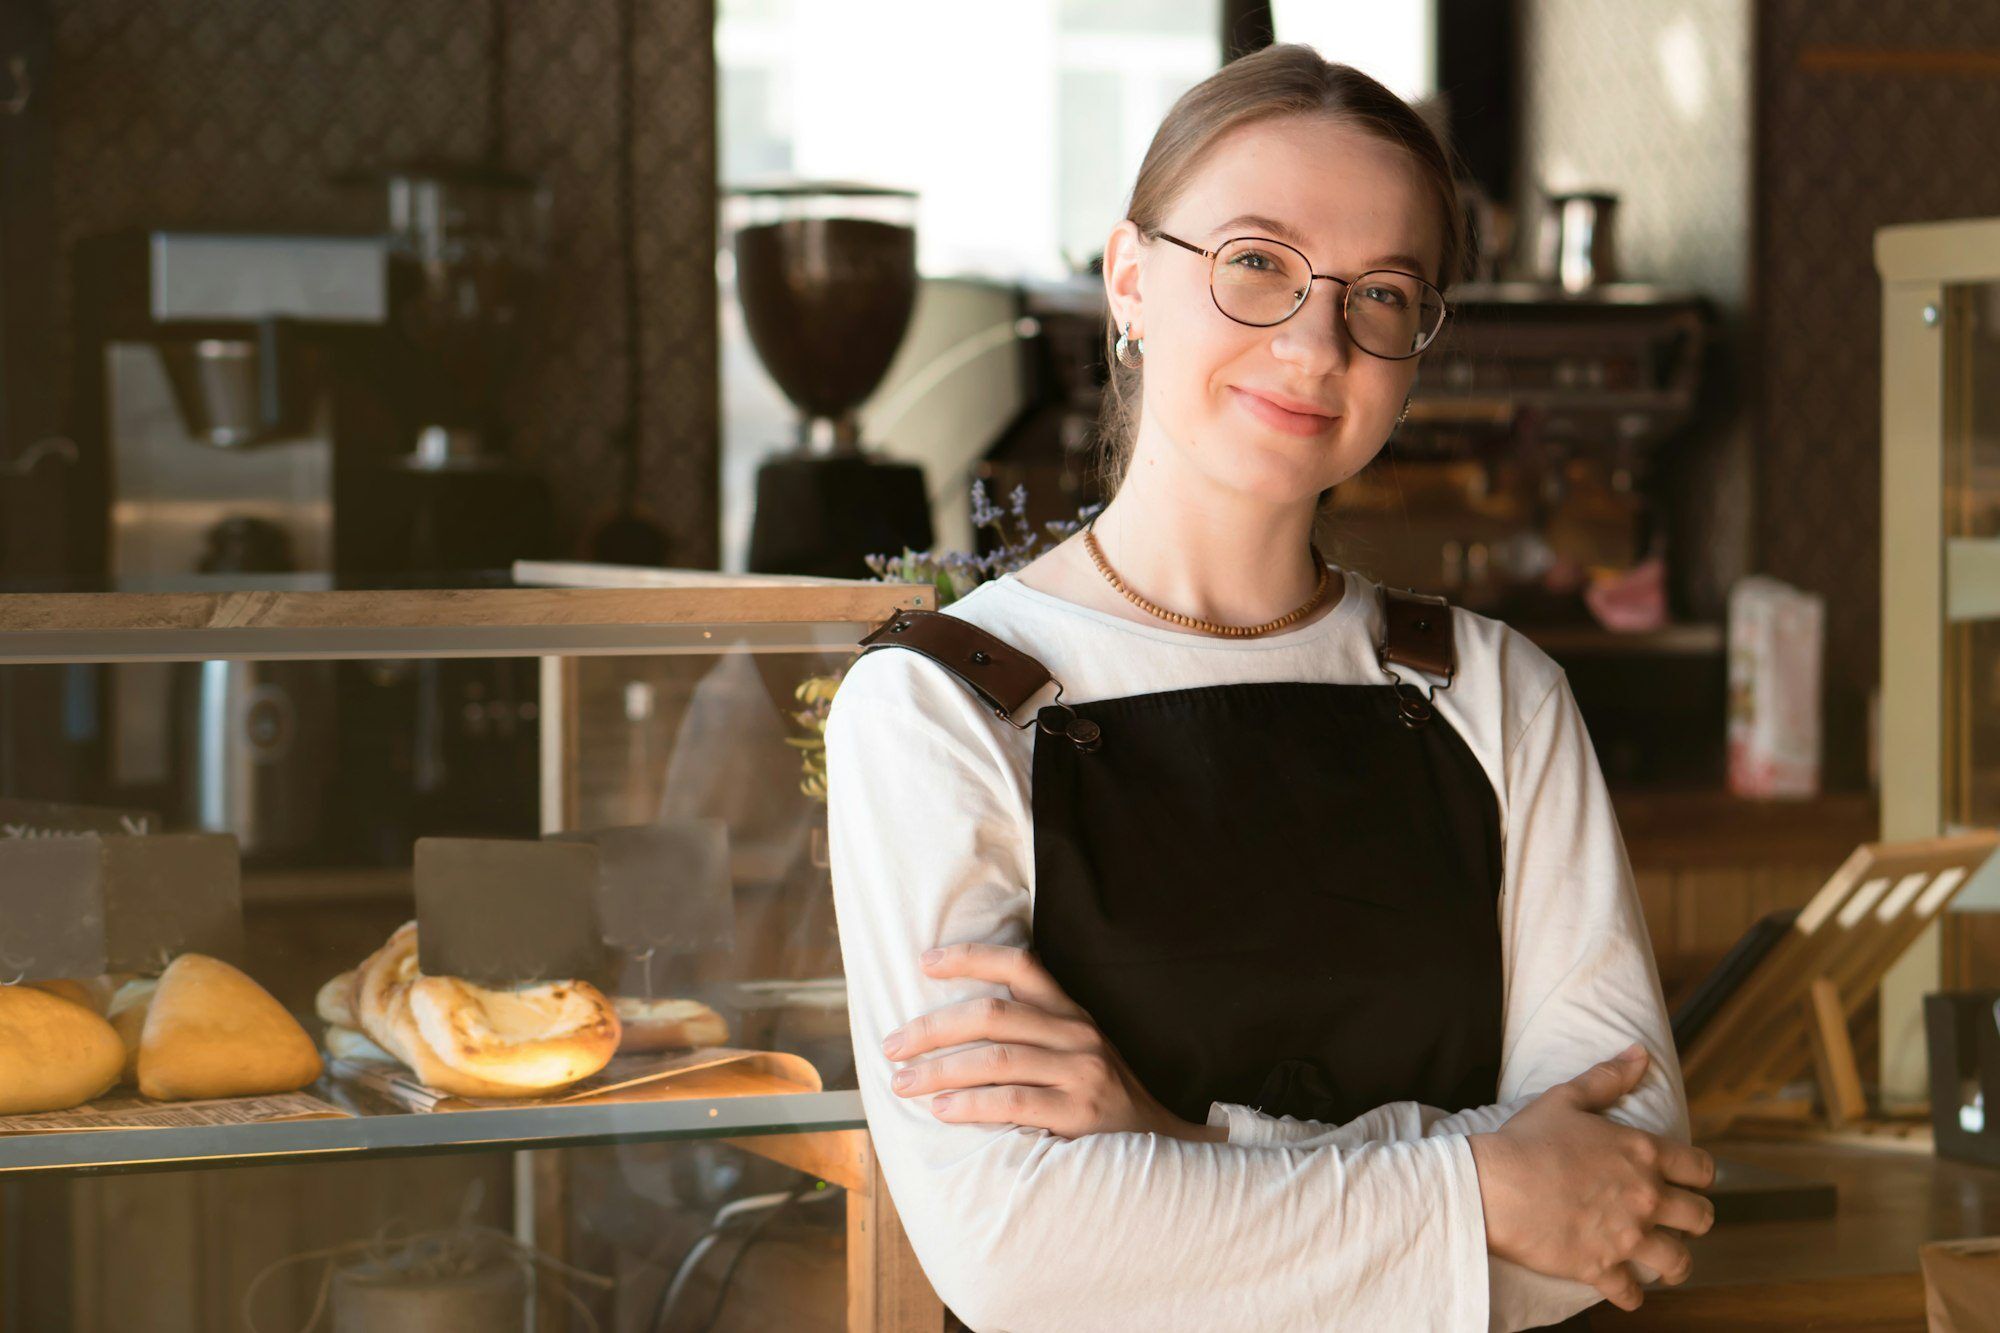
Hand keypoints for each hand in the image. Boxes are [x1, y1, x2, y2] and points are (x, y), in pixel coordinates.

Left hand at [880, 942, 1214, 1140]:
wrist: (1162, 1149)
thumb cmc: (1100, 1101)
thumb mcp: (1076, 1053)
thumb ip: (1031, 1034)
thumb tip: (953, 1027)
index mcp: (1071, 1013)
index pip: (1021, 965)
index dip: (971, 957)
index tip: (925, 962)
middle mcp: (1077, 1034)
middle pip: (992, 1014)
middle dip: (932, 1028)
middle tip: (892, 1046)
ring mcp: (1082, 1073)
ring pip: (995, 1059)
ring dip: (939, 1070)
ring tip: (903, 1082)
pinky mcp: (1081, 1113)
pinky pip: (1012, 1103)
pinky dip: (969, 1104)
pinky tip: (941, 1109)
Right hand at [1468, 1045, 1715, 1312]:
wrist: (1491, 1184)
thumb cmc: (1527, 1138)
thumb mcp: (1566, 1098)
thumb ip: (1608, 1078)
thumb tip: (1639, 1052)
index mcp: (1642, 1153)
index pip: (1701, 1169)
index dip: (1699, 1176)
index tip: (1688, 1181)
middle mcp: (1645, 1197)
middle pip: (1701, 1218)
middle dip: (1693, 1219)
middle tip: (1677, 1220)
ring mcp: (1627, 1236)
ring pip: (1679, 1262)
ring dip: (1674, 1263)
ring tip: (1663, 1262)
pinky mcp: (1601, 1266)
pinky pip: (1631, 1293)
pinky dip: (1630, 1294)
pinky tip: (1623, 1288)